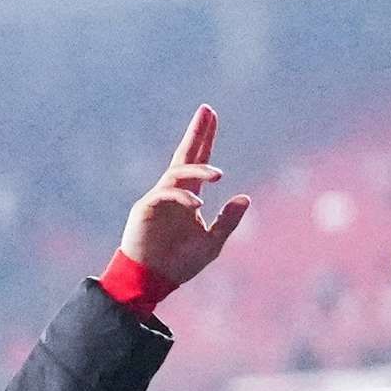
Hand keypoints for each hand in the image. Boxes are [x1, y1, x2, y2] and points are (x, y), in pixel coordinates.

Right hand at [115, 104, 255, 295]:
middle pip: (185, 155)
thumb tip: (245, 197)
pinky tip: (197, 204)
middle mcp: (173, 192)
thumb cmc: (179, 264)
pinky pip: (165, 194)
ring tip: (218, 176)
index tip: (211, 116)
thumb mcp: (212, 243)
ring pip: (177, 172)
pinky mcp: (145, 208)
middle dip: (196, 132)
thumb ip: (228, 221)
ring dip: (198, 170)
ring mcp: (157, 198)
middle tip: (207, 110)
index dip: (205, 138)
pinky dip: (182, 197)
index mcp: (188, 197)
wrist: (151, 281)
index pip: (198, 161)